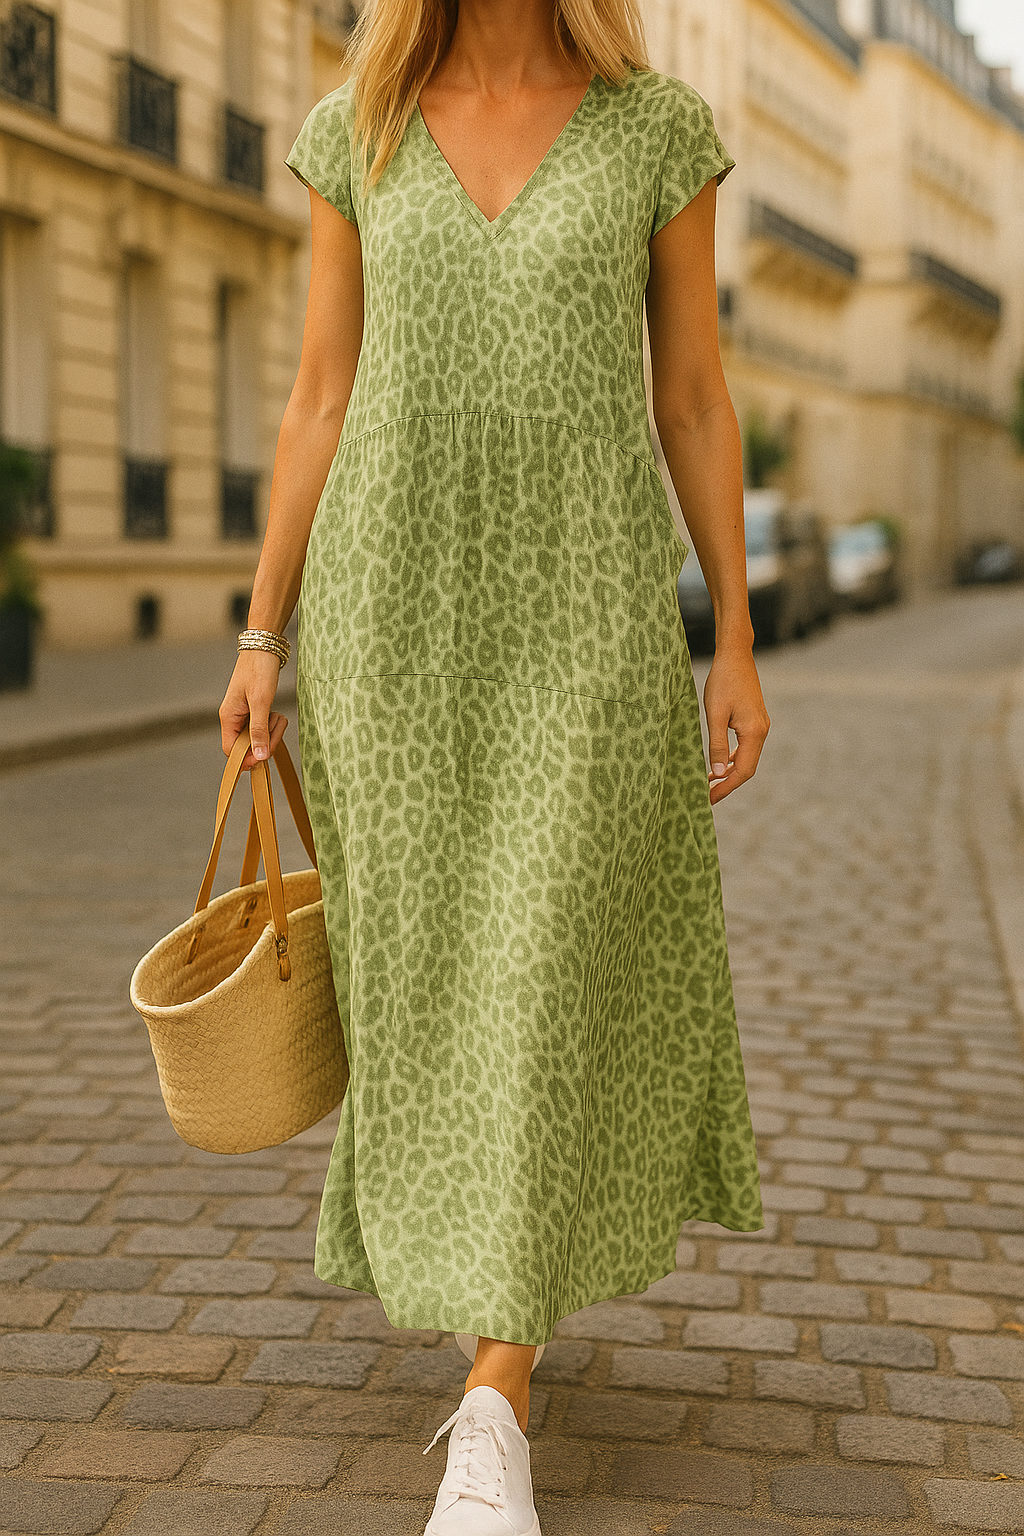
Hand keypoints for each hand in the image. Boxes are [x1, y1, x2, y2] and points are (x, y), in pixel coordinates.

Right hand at [219, 651, 288, 768]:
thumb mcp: (261, 702)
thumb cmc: (259, 670)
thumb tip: (258, 757)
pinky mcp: (254, 710)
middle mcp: (233, 718)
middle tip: (278, 726)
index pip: (231, 751)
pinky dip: (273, 722)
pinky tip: (277, 711)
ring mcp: (244, 714)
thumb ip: (259, 731)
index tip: (264, 758)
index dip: (246, 759)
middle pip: (248, 745)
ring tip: (279, 715)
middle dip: (266, 740)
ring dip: (272, 730)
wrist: (264, 646)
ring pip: (258, 736)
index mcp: (228, 717)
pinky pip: (264, 726)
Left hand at [703, 648, 769, 804]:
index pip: (742, 771)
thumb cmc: (723, 682)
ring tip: (710, 783)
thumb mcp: (715, 714)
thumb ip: (716, 744)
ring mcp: (760, 726)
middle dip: (728, 785)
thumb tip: (716, 773)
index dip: (726, 788)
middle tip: (708, 797)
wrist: (736, 656)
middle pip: (747, 769)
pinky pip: (746, 747)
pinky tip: (719, 763)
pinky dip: (733, 758)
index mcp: (754, 732)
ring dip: (730, 772)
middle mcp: (762, 732)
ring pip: (747, 758)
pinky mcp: (755, 721)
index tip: (710, 800)